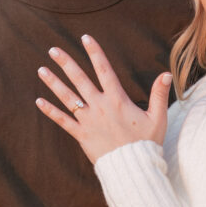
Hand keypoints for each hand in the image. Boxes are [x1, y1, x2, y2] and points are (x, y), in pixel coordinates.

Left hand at [35, 34, 171, 163]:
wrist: (133, 168)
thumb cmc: (147, 143)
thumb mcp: (157, 117)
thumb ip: (159, 94)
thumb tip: (167, 74)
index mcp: (117, 99)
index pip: (104, 70)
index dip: (95, 52)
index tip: (85, 38)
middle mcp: (100, 106)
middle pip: (80, 79)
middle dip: (66, 63)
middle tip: (53, 50)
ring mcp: (88, 120)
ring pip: (67, 97)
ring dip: (54, 83)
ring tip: (41, 70)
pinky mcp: (81, 135)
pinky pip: (63, 121)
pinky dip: (51, 111)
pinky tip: (38, 101)